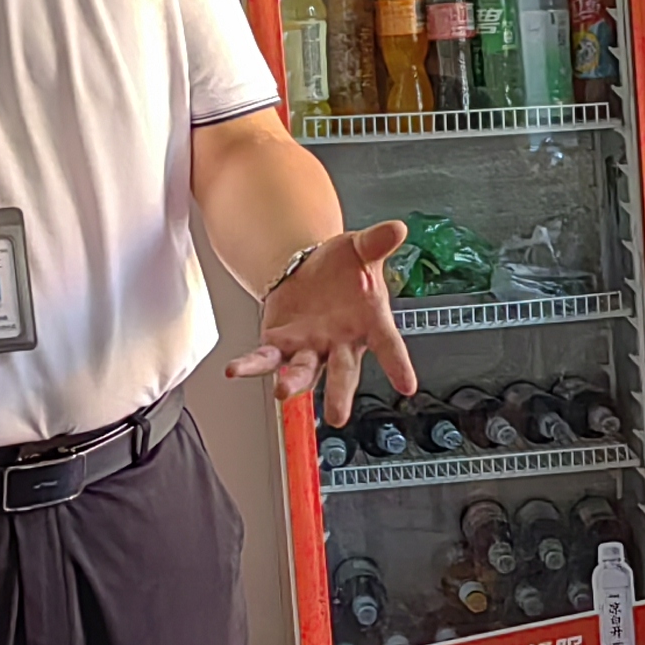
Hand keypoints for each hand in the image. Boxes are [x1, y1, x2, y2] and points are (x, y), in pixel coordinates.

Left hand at [224, 217, 416, 425]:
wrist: (311, 269)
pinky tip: (236, 369)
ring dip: (293, 382)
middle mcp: (340, 343)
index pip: (388, 346)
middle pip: (343, 372)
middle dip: (339, 393)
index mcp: (370, 323)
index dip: (398, 366)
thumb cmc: (343, 268)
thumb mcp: (361, 249)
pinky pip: (266, 358)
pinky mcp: (281, 345)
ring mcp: (310, 348)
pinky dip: (251, 365)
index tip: (408, 386)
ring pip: (303, 371)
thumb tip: (396, 229)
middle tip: (338, 415)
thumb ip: (377, 242)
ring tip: (283, 391)